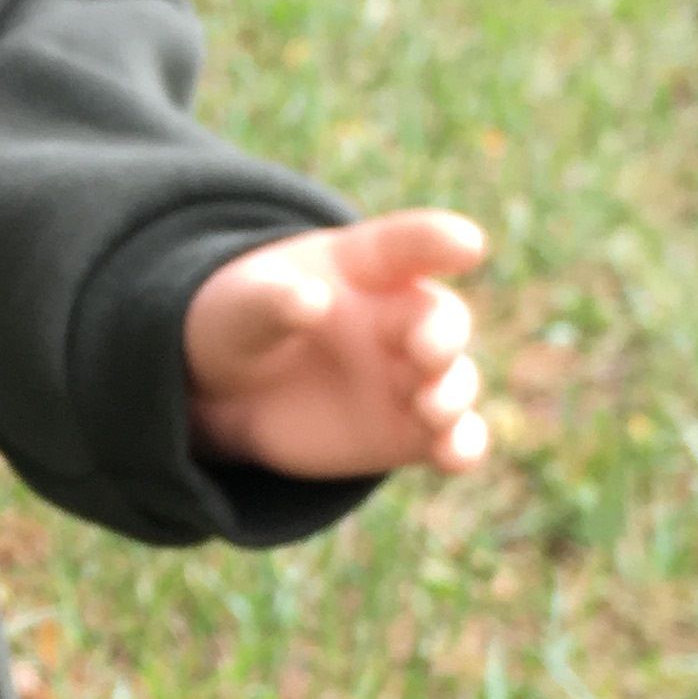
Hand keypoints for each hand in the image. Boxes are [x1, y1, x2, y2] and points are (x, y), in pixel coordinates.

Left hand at [183, 209, 488, 480]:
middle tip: (428, 351)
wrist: (231, 391)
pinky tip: (452, 457)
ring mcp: (410, 375)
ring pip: (454, 380)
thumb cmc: (243, 324)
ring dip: (452, 394)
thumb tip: (308, 300)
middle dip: (444, 334)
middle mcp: (400, 317)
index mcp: (363, 267)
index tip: (467, 245)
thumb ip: (269, 301)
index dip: (438, 241)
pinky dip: (459, 447)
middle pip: (440, 318)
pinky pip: (449, 438)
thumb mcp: (238, 305)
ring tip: (432, 409)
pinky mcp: (410, 430)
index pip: (406, 245)